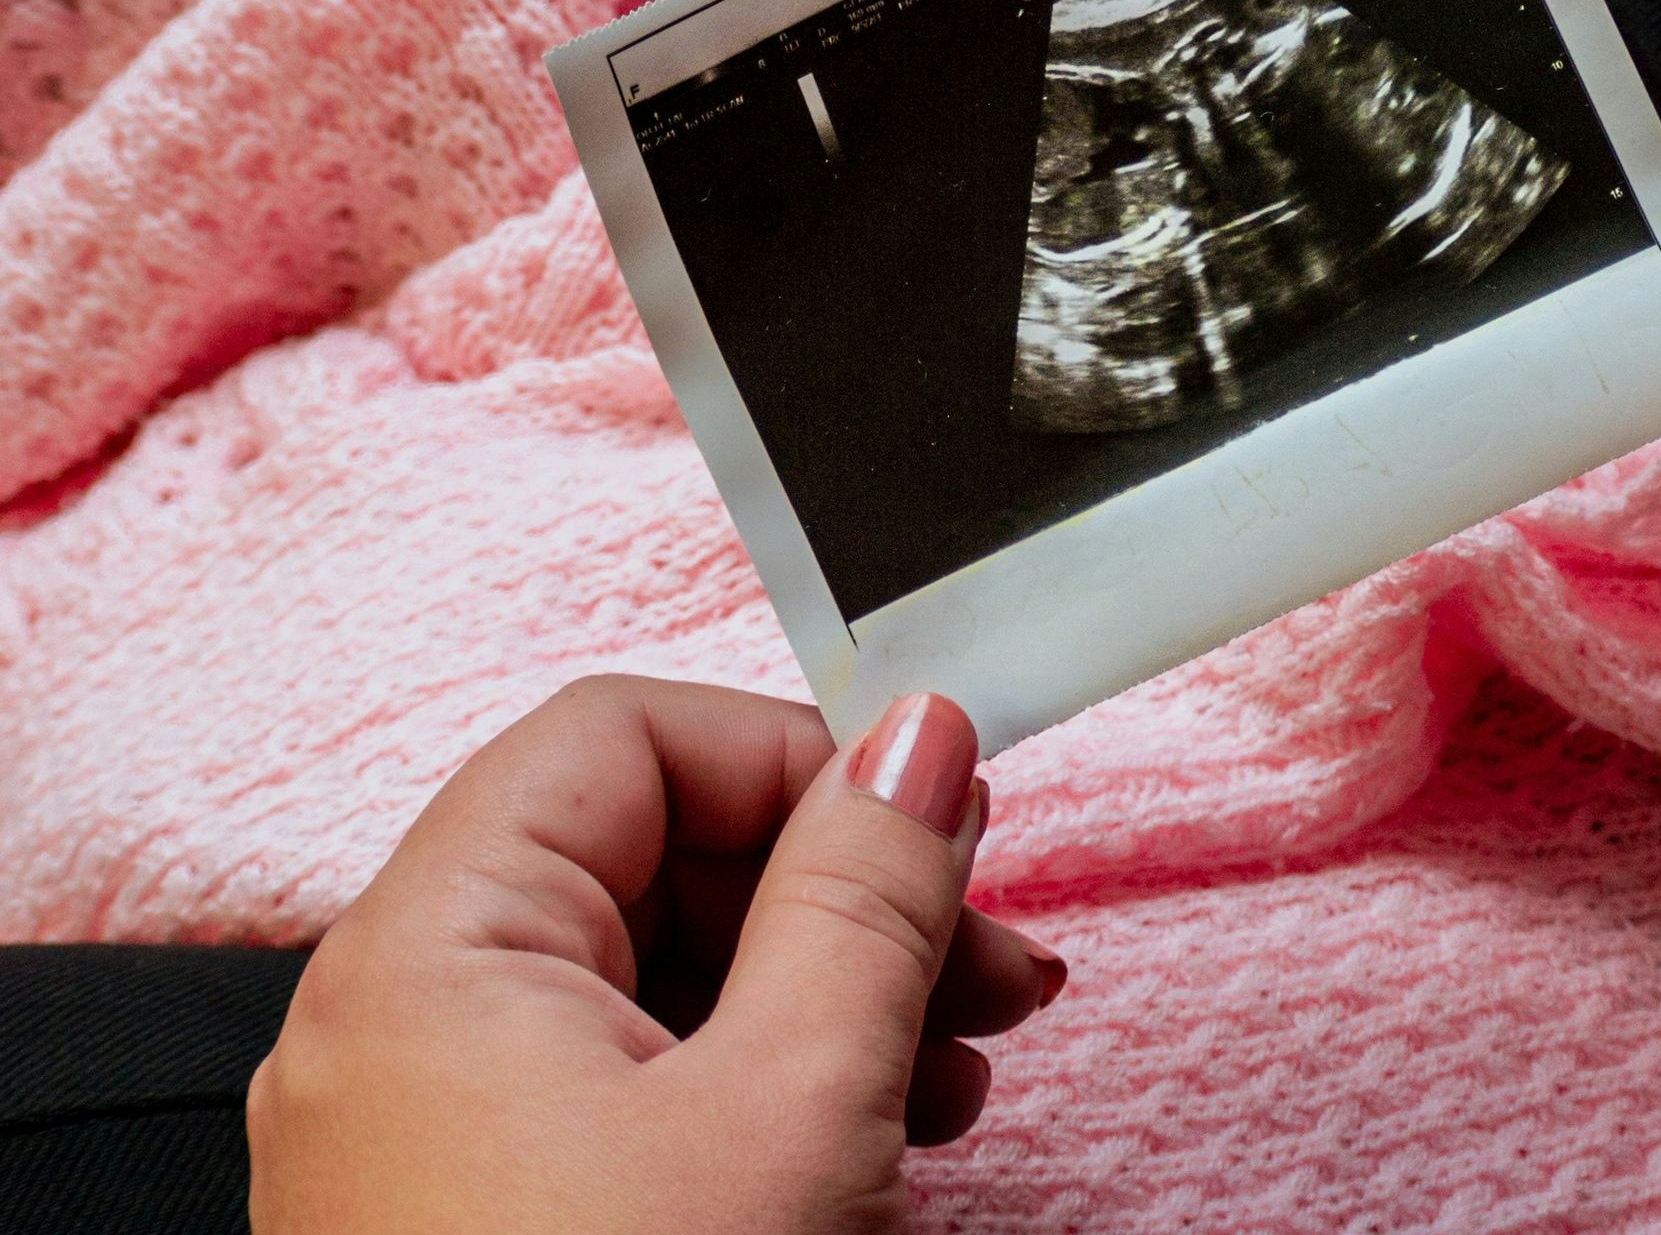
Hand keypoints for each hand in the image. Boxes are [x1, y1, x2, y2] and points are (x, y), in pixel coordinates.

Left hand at [248, 678, 1064, 1233]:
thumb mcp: (797, 1101)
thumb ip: (866, 890)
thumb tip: (915, 738)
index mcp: (433, 959)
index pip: (625, 739)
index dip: (797, 758)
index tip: (933, 818)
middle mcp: (410, 1028)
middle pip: (652, 852)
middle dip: (844, 891)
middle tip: (984, 949)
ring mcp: (443, 1132)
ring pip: (663, 972)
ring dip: (834, 990)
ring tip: (959, 1061)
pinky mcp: (495, 1215)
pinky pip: (642, 1081)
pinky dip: (774, 1079)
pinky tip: (884, 1129)